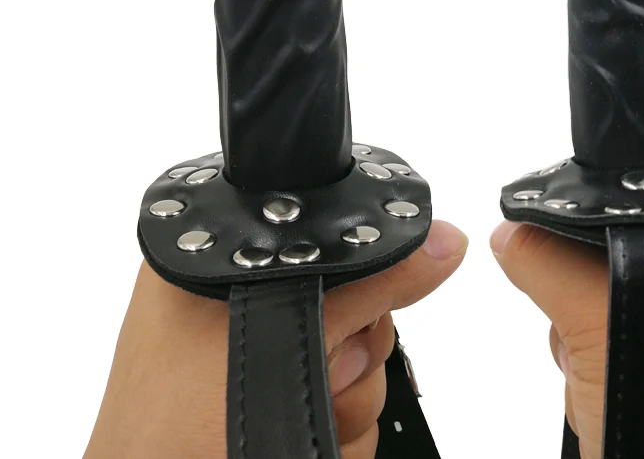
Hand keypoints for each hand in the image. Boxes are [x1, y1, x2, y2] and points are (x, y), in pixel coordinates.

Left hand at [85, 220, 467, 458]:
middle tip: (320, 372)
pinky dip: (340, 430)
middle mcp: (241, 307)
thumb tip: (445, 240)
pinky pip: (351, 406)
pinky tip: (303, 441)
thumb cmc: (170, 437)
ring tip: (298, 417)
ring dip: (347, 399)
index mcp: (221, 263)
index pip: (324, 233)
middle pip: (355, 299)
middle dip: (351, 348)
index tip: (349, 312)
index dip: (355, 270)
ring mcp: (262, 362)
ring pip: (361, 359)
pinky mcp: (281, 408)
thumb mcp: (281, 340)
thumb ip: (372, 284)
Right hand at [491, 223, 643, 458]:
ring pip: (623, 321)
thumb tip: (512, 233)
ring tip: (616, 396)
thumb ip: (546, 262)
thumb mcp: (596, 321)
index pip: (634, 216)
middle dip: (587, 316)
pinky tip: (626, 413)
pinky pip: (642, 362)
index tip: (562, 282)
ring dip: (596, 357)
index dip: (584, 248)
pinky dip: (619, 385)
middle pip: (621, 271)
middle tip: (596, 354)